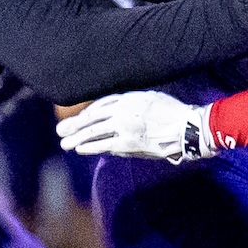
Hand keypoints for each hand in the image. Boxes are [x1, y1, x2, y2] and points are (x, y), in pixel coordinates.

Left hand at [56, 91, 216, 161]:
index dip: (85, 115)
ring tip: (66, 144)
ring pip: (95, 133)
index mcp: (128, 99)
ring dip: (78, 139)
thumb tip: (114, 114)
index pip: (100, 106)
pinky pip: (106, 145)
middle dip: (74, 126)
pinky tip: (82, 149)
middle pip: (92, 119)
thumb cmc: (172, 112)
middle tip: (60, 132)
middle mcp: (124, 112)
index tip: (75, 120)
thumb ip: (131, 104)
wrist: (187, 128)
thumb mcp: (150, 99)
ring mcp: (125, 128)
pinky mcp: (130, 144)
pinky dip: (92, 147)